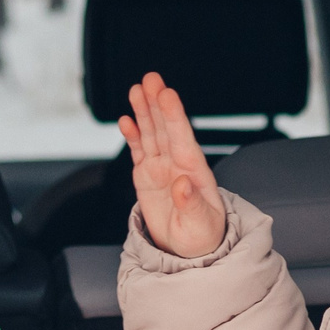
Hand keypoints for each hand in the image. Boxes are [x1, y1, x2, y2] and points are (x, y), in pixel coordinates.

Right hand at [117, 71, 227, 257]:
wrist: (189, 251)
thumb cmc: (202, 236)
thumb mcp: (200, 225)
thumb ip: (191, 204)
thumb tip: (183, 184)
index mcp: (195, 171)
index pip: (183, 137)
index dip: (174, 115)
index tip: (167, 94)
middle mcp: (178, 164)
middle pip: (165, 128)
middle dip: (157, 103)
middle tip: (150, 79)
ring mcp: (162, 167)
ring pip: (151, 134)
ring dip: (144, 112)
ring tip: (136, 90)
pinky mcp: (147, 175)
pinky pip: (139, 150)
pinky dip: (132, 135)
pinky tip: (127, 120)